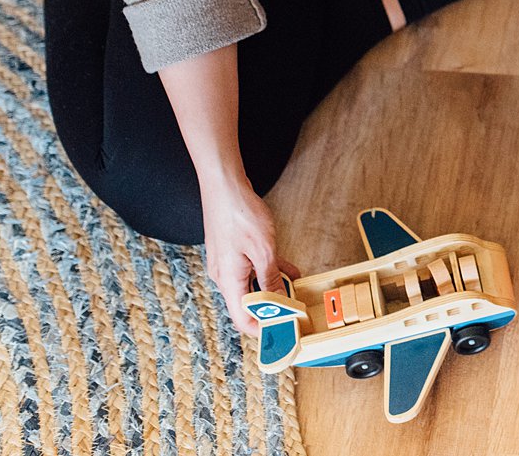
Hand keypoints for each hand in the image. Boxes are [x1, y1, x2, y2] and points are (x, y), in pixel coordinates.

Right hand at [201, 179, 300, 335]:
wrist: (224, 186)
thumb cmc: (240, 215)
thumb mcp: (264, 250)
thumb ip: (270, 278)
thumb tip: (277, 300)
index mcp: (228, 281)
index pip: (242, 318)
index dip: (261, 329)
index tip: (281, 332)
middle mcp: (224, 276)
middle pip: (246, 303)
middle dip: (270, 309)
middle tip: (293, 312)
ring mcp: (227, 263)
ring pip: (251, 285)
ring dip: (272, 289)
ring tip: (295, 292)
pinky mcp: (232, 251)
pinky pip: (251, 269)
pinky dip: (268, 272)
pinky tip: (289, 270)